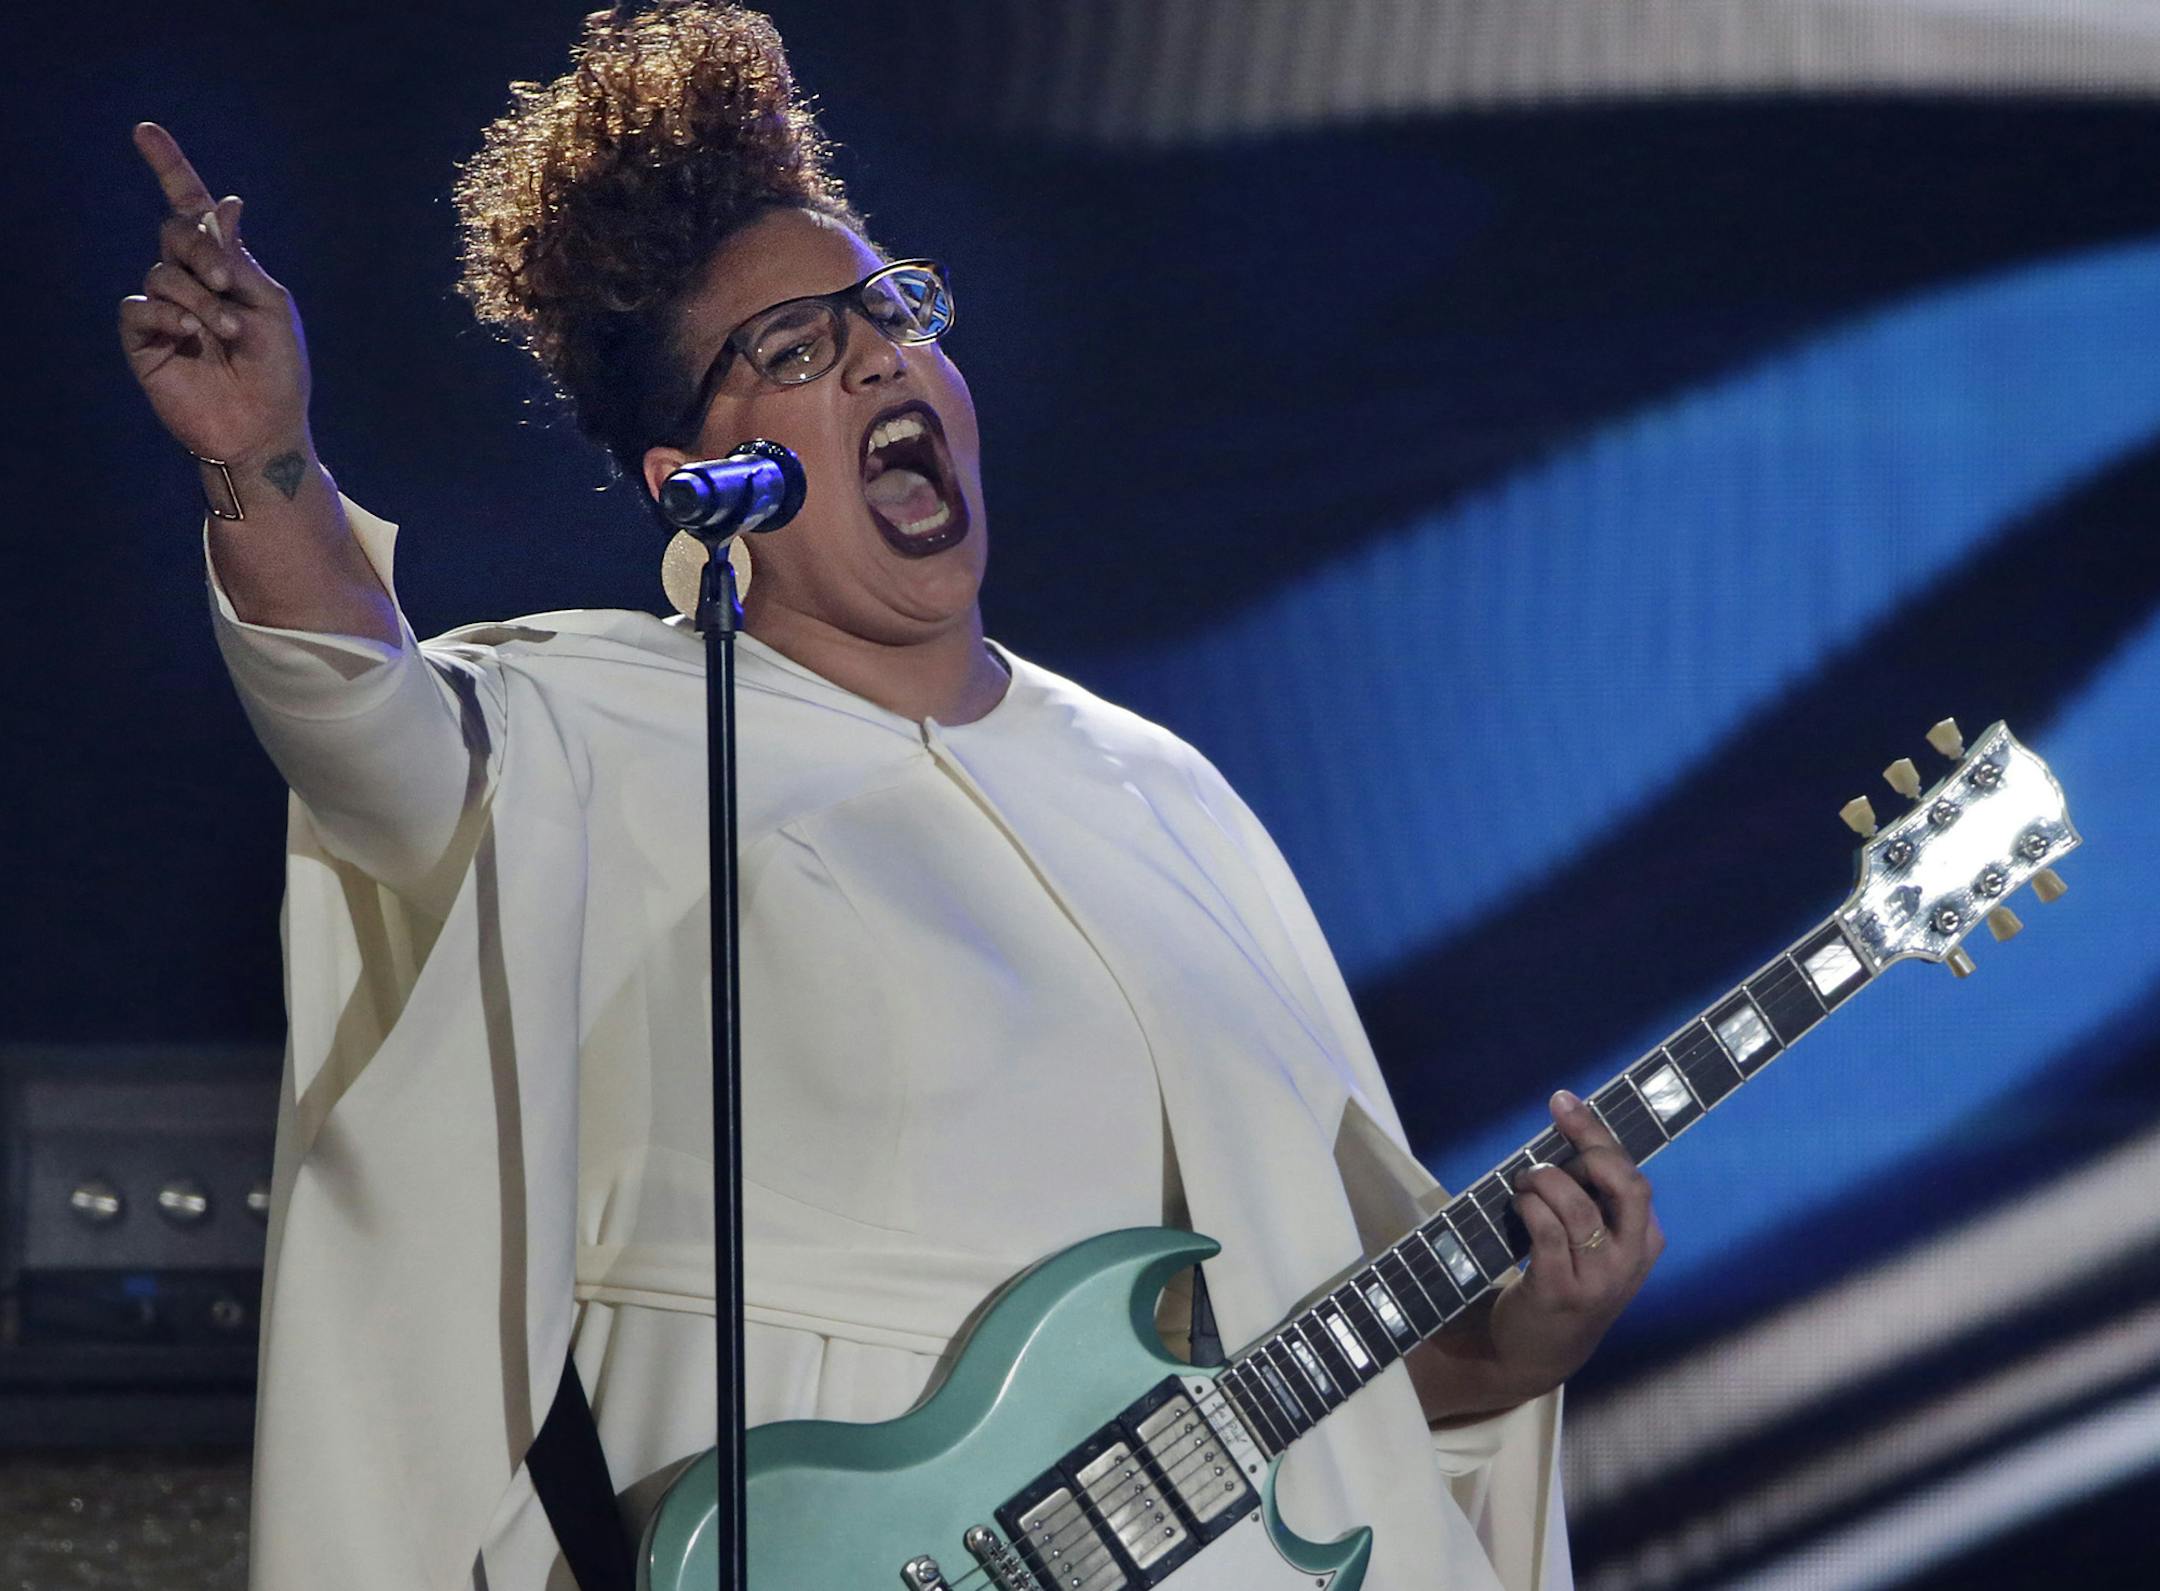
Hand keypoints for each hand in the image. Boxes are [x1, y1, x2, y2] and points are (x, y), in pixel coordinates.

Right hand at [118, 122, 312, 465]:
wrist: (266, 428)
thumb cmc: (279, 371)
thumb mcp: (269, 306)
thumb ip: (239, 258)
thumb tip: (223, 203)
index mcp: (227, 268)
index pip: (191, 209)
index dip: (170, 169)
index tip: (144, 130)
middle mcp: (192, 282)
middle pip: (175, 232)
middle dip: (199, 249)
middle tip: (226, 282)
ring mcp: (166, 311)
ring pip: (162, 274)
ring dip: (199, 300)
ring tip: (227, 335)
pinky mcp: (145, 342)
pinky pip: (140, 308)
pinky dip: (169, 316)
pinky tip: (193, 336)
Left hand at [1483, 1089, 1662, 1397]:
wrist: (1539, 1350)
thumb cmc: (1564, 1277)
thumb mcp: (1593, 1241)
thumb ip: (1590, 1195)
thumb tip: (1564, 1127)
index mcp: (1645, 1240)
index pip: (1632, 1176)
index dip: (1598, 1134)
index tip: (1563, 1101)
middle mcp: (1630, 1259)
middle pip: (1625, 1185)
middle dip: (1586, 1150)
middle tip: (1549, 1146)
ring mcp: (1598, 1280)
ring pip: (1579, 1207)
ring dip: (1543, 1182)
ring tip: (1524, 1183)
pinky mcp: (1561, 1292)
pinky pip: (1548, 1234)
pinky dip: (1530, 1208)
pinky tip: (1519, 1204)